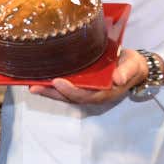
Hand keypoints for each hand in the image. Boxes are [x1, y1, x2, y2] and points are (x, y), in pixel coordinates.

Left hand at [28, 49, 148, 105]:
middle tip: (34, 87)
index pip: (87, 95)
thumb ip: (127, 72)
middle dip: (52, 93)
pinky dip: (50, 86)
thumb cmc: (132, 66)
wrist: (133, 66)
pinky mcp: (80, 84)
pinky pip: (64, 88)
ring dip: (47, 91)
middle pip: (70, 97)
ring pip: (64, 94)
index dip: (72, 91)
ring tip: (31, 85)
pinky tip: (37, 80)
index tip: (58, 82)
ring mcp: (85, 90)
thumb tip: (118, 79)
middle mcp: (93, 94)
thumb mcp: (133, 66)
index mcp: (106, 93)